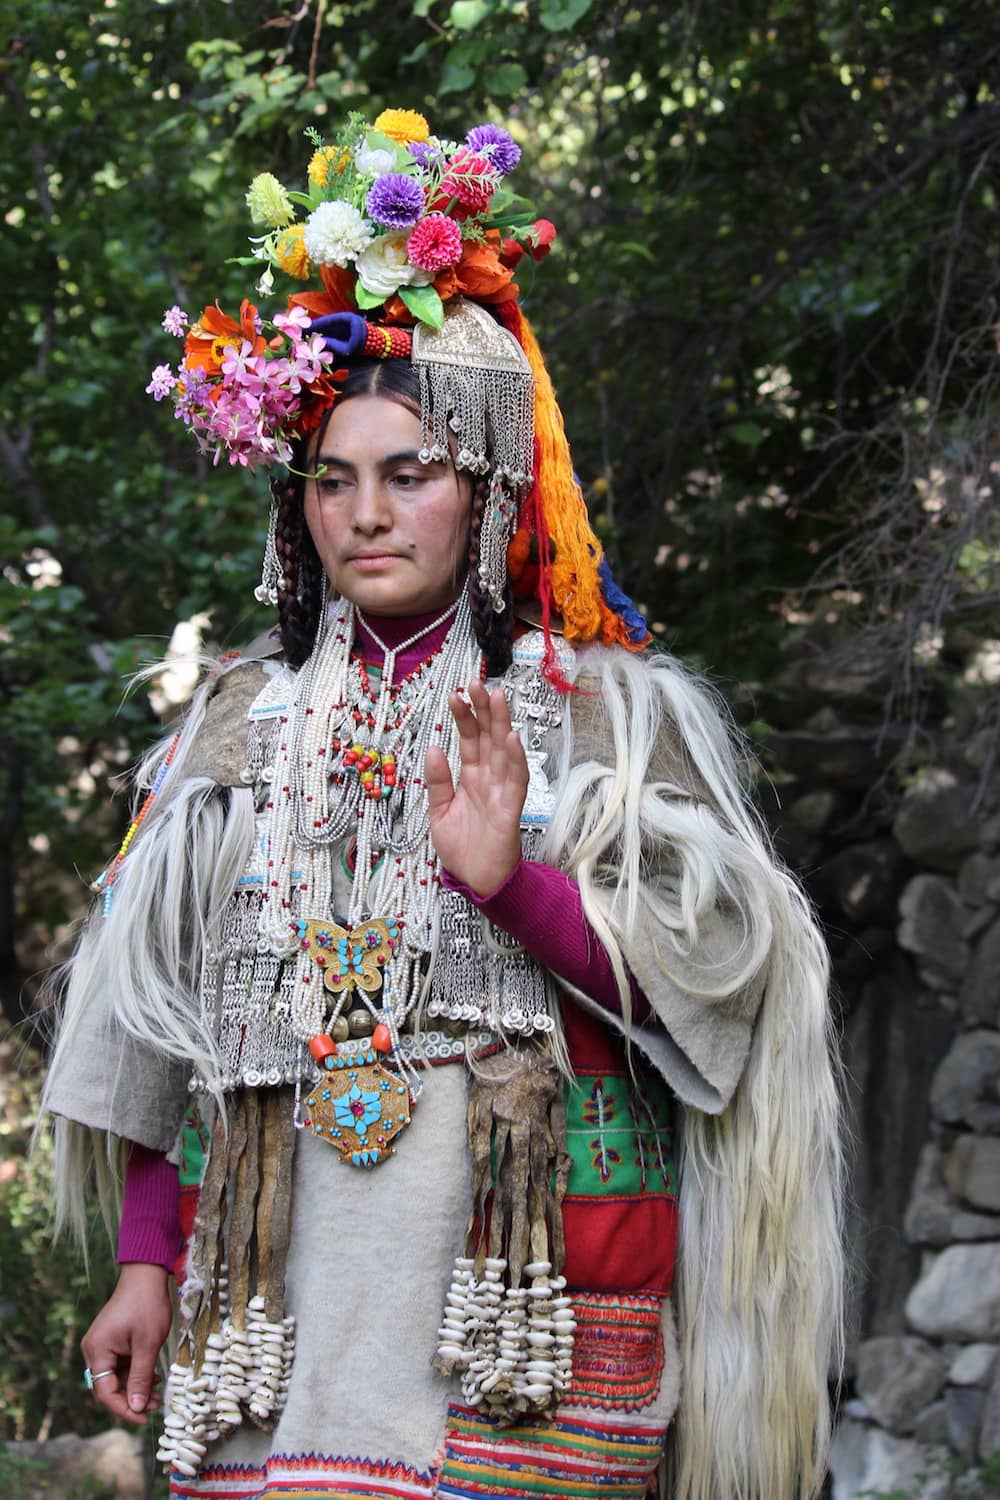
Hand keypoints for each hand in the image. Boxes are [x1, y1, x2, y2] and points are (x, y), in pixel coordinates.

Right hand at [81, 1262, 172, 1423]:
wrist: (147, 1274)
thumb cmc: (147, 1305)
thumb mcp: (147, 1345)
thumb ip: (140, 1378)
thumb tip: (135, 1407)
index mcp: (97, 1351)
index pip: (105, 1393)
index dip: (124, 1409)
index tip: (144, 1418)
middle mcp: (94, 1350)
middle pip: (109, 1387)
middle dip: (131, 1398)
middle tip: (155, 1405)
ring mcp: (102, 1344)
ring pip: (116, 1377)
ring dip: (135, 1386)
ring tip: (158, 1393)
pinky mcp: (112, 1340)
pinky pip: (120, 1365)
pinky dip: (135, 1373)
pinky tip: (153, 1377)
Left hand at [425, 680, 528, 898]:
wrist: (476, 880)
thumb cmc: (461, 848)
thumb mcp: (439, 811)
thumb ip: (437, 781)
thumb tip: (433, 748)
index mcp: (471, 777)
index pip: (469, 740)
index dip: (464, 717)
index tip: (455, 694)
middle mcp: (489, 778)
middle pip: (487, 737)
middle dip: (482, 710)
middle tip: (475, 683)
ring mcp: (501, 790)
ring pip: (504, 750)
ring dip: (500, 724)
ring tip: (495, 697)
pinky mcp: (511, 807)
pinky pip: (516, 779)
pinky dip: (515, 758)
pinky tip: (512, 738)